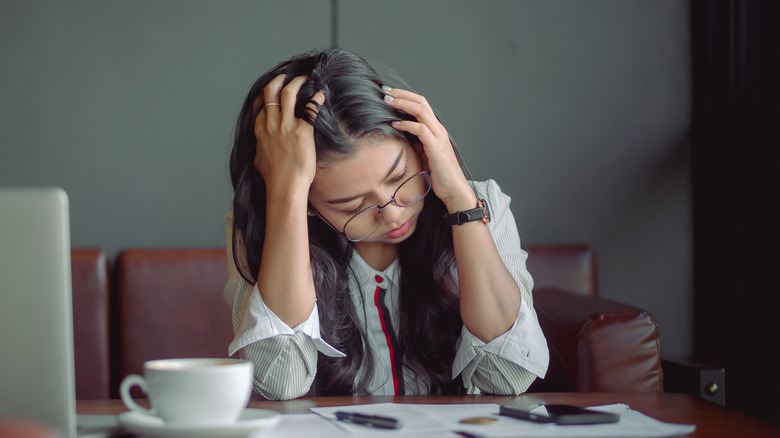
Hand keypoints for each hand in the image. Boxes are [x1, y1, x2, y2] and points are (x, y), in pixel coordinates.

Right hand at [254, 75, 324, 194]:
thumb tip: (260, 150)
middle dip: (278, 80)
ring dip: (296, 83)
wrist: (285, 187)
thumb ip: (260, 149)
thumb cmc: (273, 178)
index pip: (261, 104)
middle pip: (270, 92)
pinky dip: (316, 99)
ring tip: (304, 79)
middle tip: (286, 77)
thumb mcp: (259, 160)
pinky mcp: (302, 131)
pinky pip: (310, 108)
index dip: (267, 94)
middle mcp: (271, 124)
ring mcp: (286, 126)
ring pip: (288, 93)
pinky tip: (320, 95)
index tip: (274, 89)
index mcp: (260, 130)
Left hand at [383, 87, 475, 211]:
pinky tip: (395, 124)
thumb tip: (401, 135)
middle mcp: (438, 130)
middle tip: (384, 91)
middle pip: (421, 102)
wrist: (454, 190)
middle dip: (402, 94)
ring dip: (402, 104)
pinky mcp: (436, 147)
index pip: (421, 105)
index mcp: (436, 130)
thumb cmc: (439, 176)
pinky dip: (406, 125)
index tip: (389, 94)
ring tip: (387, 101)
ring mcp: (439, 137)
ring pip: (421, 111)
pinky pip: (421, 130)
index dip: (405, 97)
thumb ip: (416, 143)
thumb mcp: (424, 155)